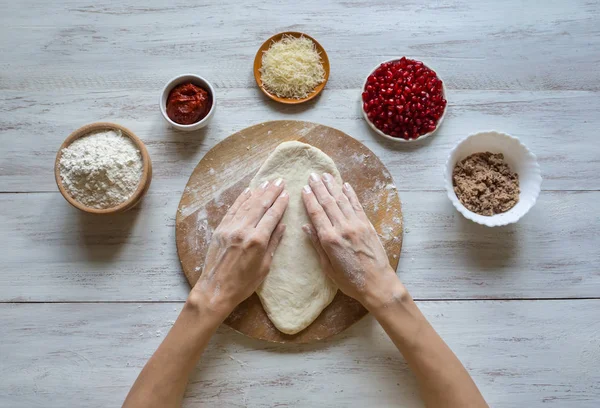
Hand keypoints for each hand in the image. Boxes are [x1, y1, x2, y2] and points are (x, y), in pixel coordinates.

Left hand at [191, 179, 288, 317]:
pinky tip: (248, 192)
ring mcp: (230, 228)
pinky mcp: (220, 229)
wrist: (215, 290)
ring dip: (258, 192)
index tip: (286, 193)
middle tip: (279, 180)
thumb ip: (273, 243)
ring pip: (246, 205)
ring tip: (267, 183)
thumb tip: (282, 226)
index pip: (272, 215)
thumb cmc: (243, 283)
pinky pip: (233, 210)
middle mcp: (243, 230)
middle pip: (260, 205)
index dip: (280, 203)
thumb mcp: (264, 266)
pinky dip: (241, 199)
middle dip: (271, 192)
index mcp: (257, 240)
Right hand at [301, 173, 403, 309]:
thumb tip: (306, 227)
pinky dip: (351, 194)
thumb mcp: (328, 267)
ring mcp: (357, 225)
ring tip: (326, 175)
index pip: (317, 213)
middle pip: (328, 203)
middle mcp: (343, 228)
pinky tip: (345, 186)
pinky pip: (357, 206)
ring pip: (342, 201)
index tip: (304, 188)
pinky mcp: (367, 225)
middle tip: (312, 175)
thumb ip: (317, 245)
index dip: (309, 199)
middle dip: (319, 188)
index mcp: (330, 239)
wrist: (377, 283)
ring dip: (333, 186)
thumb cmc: (350, 281)